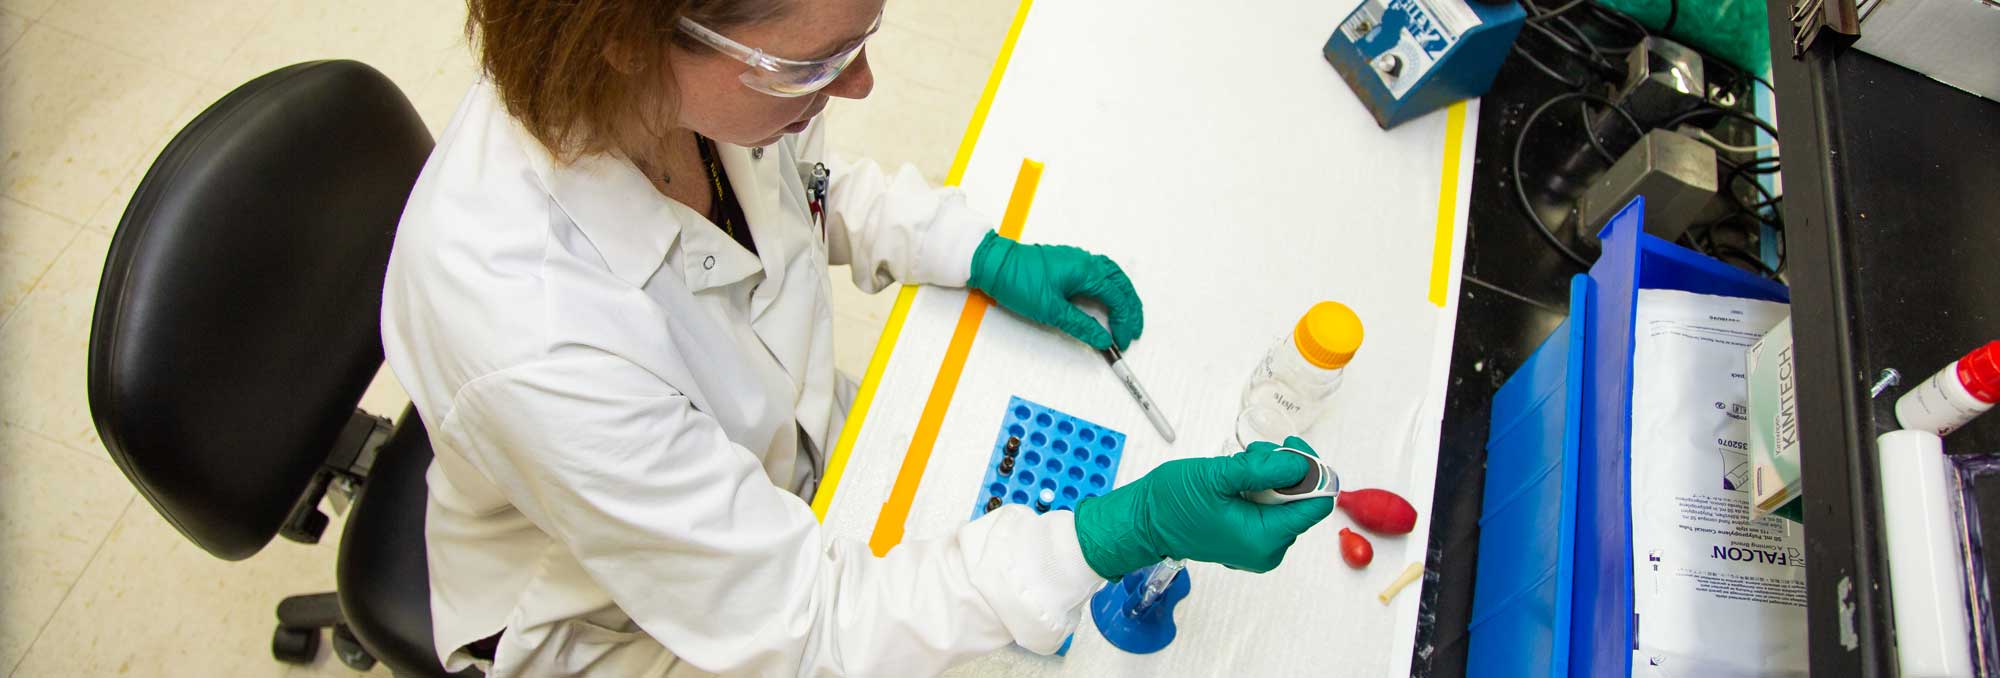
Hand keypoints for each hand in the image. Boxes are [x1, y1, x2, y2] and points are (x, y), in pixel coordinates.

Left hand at [966, 231, 1142, 350]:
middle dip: (1131, 308)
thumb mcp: (1051, 311)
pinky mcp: (1068, 262)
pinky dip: (1110, 287)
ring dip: (1123, 295)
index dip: (1124, 321)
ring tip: (1128, 315)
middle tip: (1134, 330)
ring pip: (1112, 275)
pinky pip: (1099, 272)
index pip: (1117, 298)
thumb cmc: (1017, 281)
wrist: (994, 264)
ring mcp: (1077, 259)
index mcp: (1086, 271)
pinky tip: (1108, 298)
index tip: (1122, 340)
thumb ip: (1081, 326)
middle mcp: (1086, 261)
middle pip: (1121, 284)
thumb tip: (1102, 339)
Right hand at [1072, 437, 1335, 577]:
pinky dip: (1261, 490)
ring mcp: (1259, 548)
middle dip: (1284, 472)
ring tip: (1240, 466)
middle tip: (1254, 455)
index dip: (1311, 472)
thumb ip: (1264, 470)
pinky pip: (1270, 511)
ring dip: (1270, 478)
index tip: (1291, 450)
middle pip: (1302, 503)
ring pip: (1286, 504)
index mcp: (1264, 539)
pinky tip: (1238, 481)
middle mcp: (1268, 550)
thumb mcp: (1218, 476)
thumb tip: (1300, 467)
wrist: (1143, 522)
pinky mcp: (1249, 541)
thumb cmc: (1171, 503)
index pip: (1316, 506)